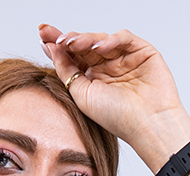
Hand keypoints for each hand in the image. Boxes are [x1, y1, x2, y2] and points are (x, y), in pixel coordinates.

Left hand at [38, 24, 189, 171]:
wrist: (147, 125)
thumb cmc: (117, 118)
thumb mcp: (81, 95)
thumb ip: (66, 71)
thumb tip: (51, 48)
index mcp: (93, 80)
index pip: (73, 57)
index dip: (58, 45)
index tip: (42, 35)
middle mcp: (108, 68)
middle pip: (84, 45)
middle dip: (68, 38)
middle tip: (52, 35)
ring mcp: (124, 59)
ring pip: (100, 39)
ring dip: (85, 38)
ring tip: (72, 42)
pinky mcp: (141, 51)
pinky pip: (123, 38)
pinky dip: (110, 39)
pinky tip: (99, 46)